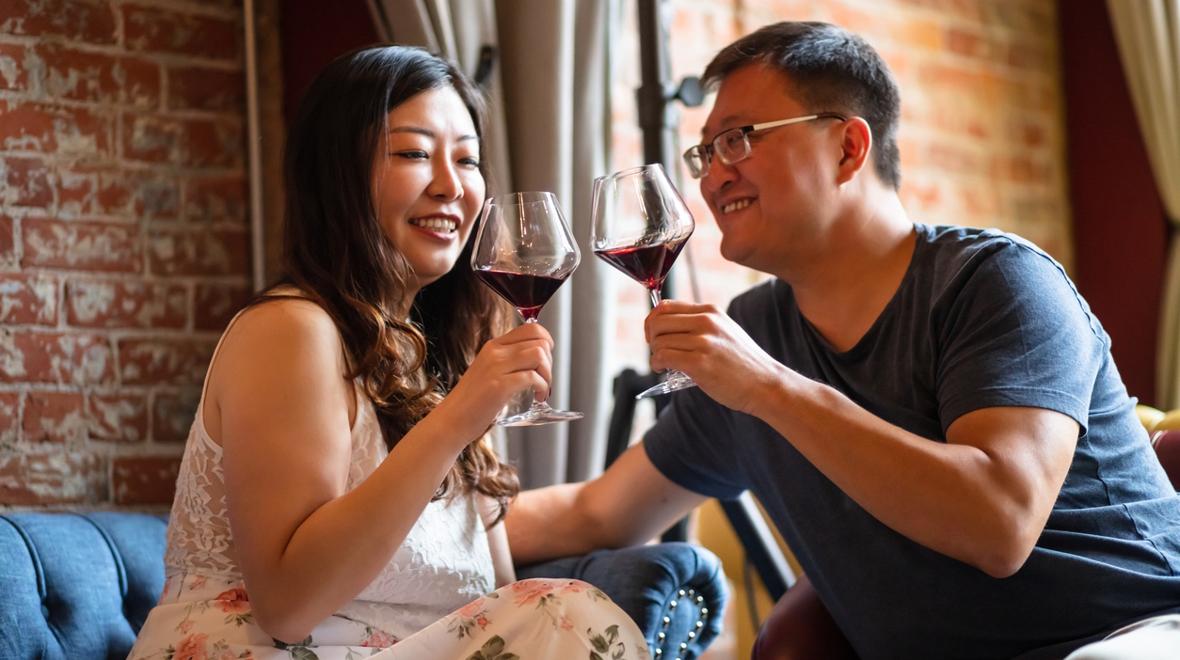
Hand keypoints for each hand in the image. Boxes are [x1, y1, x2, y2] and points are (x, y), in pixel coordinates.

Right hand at [433, 322, 553, 441]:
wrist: (452, 419)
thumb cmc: (473, 400)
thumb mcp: (489, 370)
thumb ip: (508, 361)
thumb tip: (537, 358)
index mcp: (494, 346)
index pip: (530, 328)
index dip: (546, 341)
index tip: (546, 359)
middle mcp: (495, 352)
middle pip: (539, 341)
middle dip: (550, 361)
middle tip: (544, 378)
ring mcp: (496, 368)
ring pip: (539, 355)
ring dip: (548, 373)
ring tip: (542, 388)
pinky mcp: (500, 386)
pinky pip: (533, 377)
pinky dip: (542, 387)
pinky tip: (538, 397)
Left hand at [646, 300, 783, 414]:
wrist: (765, 384)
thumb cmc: (743, 363)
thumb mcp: (725, 331)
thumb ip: (700, 325)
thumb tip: (668, 327)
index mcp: (710, 311)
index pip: (666, 306)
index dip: (653, 321)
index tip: (654, 335)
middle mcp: (706, 322)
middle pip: (658, 321)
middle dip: (651, 338)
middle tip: (657, 351)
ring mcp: (703, 342)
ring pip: (659, 341)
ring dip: (655, 355)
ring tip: (663, 364)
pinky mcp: (700, 363)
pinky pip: (663, 357)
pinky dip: (657, 364)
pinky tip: (663, 370)